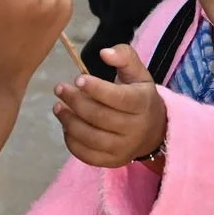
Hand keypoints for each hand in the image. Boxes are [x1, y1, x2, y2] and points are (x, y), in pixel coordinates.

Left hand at [52, 43, 167, 168]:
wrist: (155, 131)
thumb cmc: (139, 96)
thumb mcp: (138, 73)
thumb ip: (124, 56)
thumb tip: (104, 53)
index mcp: (143, 104)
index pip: (118, 98)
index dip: (96, 88)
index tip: (78, 78)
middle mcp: (135, 129)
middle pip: (99, 117)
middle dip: (75, 102)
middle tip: (60, 88)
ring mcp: (124, 148)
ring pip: (91, 137)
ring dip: (69, 122)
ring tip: (58, 108)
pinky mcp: (114, 161)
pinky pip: (87, 155)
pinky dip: (71, 141)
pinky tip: (66, 126)